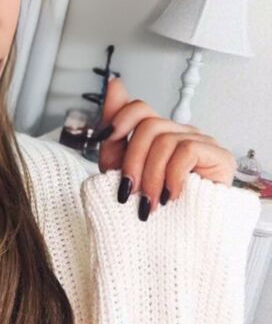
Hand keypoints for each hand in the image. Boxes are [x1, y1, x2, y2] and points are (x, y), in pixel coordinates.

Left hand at [94, 77, 236, 219]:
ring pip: (164, 139)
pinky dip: (172, 176)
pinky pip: (186, 151)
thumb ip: (115, 131)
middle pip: (148, 125)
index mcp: (155, 133)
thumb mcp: (120, 167)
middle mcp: (178, 132)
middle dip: (131, 160)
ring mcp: (200, 140)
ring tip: (148, 203)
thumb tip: (115, 84)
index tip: (105, 138)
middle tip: (128, 191)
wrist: (173, 239)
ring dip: (150, 176)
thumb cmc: (147, 203)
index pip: (138, 107)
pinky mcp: (218, 155)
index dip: (119, 118)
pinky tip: (171, 196)